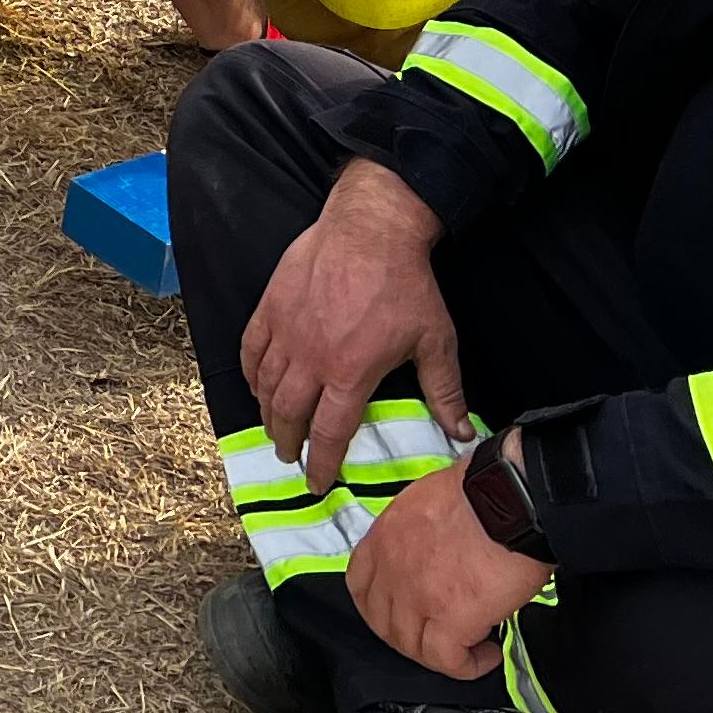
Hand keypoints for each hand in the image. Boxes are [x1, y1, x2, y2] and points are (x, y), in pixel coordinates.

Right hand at [246, 159, 467, 490]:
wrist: (371, 230)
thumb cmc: (406, 286)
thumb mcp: (435, 342)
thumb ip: (445, 392)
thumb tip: (462, 434)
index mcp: (350, 373)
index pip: (329, 431)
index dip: (322, 462)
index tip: (318, 483)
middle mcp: (311, 358)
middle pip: (288, 412)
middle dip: (287, 441)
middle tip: (290, 456)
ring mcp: (286, 331)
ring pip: (264, 384)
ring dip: (266, 411)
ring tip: (272, 425)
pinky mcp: (271, 306)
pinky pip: (250, 347)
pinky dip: (249, 371)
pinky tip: (254, 382)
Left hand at [349, 454, 549, 678]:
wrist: (510, 498)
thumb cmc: (481, 492)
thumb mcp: (427, 501)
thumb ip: (418, 532)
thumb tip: (438, 551)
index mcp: (384, 536)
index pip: (360, 584)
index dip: (380, 606)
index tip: (406, 612)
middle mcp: (392, 568)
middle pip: (382, 623)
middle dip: (409, 637)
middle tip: (441, 637)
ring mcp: (417, 595)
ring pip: (412, 647)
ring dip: (439, 654)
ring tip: (470, 647)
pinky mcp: (452, 618)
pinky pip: (447, 660)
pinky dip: (467, 666)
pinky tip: (487, 654)